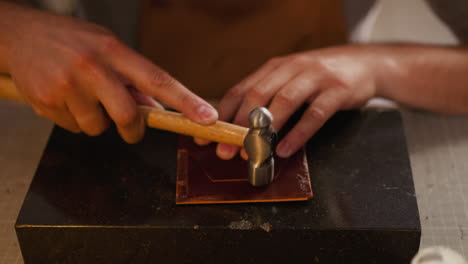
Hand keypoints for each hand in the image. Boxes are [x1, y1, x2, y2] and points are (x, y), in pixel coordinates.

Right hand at [2, 4, 216, 142]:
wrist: (19, 34)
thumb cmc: (71, 41)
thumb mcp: (106, 48)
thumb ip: (130, 78)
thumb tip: (154, 108)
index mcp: (114, 50)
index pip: (159, 79)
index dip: (186, 102)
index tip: (207, 118)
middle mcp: (93, 66)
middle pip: (128, 114)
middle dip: (133, 129)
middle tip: (131, 129)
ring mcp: (67, 84)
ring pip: (97, 127)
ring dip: (96, 122)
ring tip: (83, 98)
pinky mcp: (46, 100)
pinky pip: (73, 128)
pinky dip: (73, 120)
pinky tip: (64, 99)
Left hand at [214, 46, 376, 158]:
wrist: (365, 63)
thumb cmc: (321, 77)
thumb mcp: (291, 79)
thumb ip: (269, 97)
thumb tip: (240, 127)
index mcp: (275, 67)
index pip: (241, 89)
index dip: (222, 114)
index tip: (208, 136)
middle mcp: (291, 68)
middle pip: (258, 95)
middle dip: (239, 124)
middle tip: (228, 150)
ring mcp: (315, 78)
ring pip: (284, 102)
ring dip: (266, 129)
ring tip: (255, 152)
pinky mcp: (337, 91)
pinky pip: (315, 114)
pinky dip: (299, 133)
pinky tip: (287, 149)